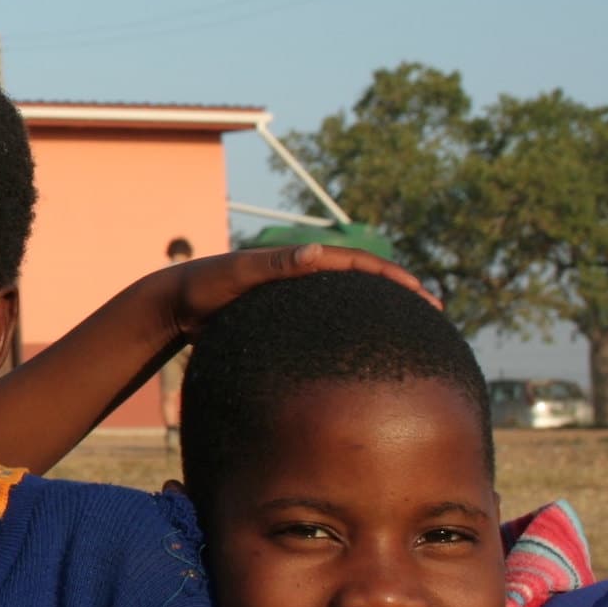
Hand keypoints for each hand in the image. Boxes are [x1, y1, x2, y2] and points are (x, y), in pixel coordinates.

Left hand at [167, 244, 435, 341]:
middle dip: (397, 294)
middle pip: (360, 282)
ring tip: (410, 334)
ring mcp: (293, 297)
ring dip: (378, 314)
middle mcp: (300, 275)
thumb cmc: (203, 286)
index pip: (356, 263)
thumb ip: (275, 264)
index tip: (422, 295)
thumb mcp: (239, 273)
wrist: (174, 304)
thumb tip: (318, 251)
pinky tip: (360, 355)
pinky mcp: (281, 317)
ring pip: (346, 304)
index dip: (391, 277)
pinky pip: (325, 323)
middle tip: (433, 312)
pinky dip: (349, 332)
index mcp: (298, 260)